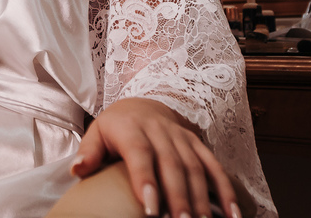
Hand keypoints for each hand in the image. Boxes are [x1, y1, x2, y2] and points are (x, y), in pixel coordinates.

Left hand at [71, 97, 238, 217]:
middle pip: (172, 165)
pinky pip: (215, 167)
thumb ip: (89, 151)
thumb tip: (78, 170)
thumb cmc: (118, 126)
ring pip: (195, 168)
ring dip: (201, 197)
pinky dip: (226, 190)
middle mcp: (161, 132)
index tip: (149, 208)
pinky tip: (232, 214)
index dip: (145, 180)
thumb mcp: (98, 132)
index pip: (140, 154)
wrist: (145, 103)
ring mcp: (183, 138)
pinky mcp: (198, 145)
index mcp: (132, 128)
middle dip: (178, 196)